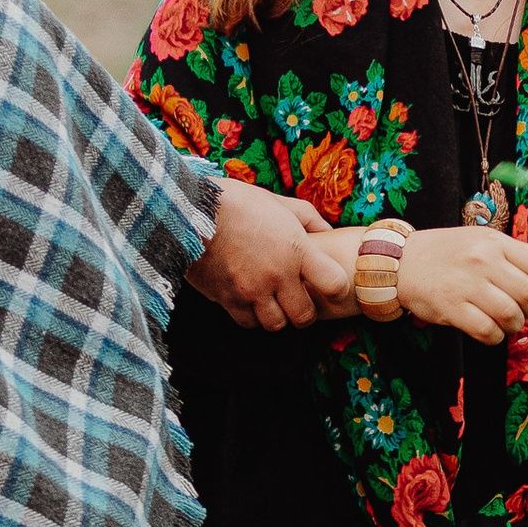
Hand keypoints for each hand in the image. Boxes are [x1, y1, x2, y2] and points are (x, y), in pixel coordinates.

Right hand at [187, 182, 333, 330]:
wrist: (190, 211)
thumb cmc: (236, 203)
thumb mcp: (278, 202)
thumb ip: (308, 218)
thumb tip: (328, 231)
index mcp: (295, 249)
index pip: (334, 284)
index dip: (337, 290)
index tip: (331, 287)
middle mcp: (277, 275)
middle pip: (305, 316)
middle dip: (305, 312)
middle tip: (299, 301)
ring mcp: (251, 290)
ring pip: (276, 324)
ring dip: (278, 316)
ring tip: (272, 302)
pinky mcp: (227, 299)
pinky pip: (248, 322)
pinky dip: (252, 316)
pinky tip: (250, 301)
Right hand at [397, 224, 527, 341]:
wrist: (401, 262)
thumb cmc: (445, 253)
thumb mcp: (478, 239)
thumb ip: (508, 254)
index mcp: (494, 242)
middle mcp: (483, 260)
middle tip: (523, 313)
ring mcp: (466, 284)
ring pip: (510, 315)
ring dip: (514, 326)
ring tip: (507, 323)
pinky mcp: (451, 307)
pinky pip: (487, 331)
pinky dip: (495, 337)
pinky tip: (490, 332)